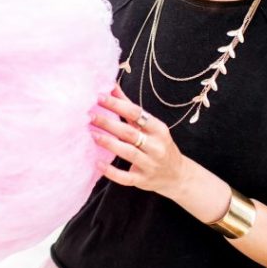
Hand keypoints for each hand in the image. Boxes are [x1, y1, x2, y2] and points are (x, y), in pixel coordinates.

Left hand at [90, 84, 186, 198]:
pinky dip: (111, 171)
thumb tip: (112, 86)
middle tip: (89, 115)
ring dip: (109, 143)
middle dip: (109, 123)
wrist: (177, 175)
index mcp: (159, 129)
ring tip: (91, 134)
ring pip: (128, 153)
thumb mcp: (150, 126)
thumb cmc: (159, 145)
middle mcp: (156, 146)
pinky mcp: (142, 180)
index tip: (98, 97)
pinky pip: (126, 177)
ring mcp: (150, 164)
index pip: (136, 113)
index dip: (117, 104)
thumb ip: (130, 108)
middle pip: (130, 132)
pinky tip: (97, 163)